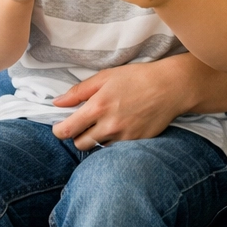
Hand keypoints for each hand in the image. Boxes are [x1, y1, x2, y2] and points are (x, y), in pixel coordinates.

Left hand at [50, 59, 190, 149]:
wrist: (169, 87)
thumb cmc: (136, 78)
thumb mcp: (105, 77)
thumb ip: (78, 91)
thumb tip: (57, 103)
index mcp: (98, 107)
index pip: (67, 130)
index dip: (59, 131)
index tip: (59, 127)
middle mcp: (109, 126)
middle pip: (80, 144)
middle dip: (77, 136)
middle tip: (84, 124)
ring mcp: (123, 137)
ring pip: (97, 148)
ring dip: (95, 140)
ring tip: (103, 124)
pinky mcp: (135, 144)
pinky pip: (115, 150)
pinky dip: (111, 142)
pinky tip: (118, 128)